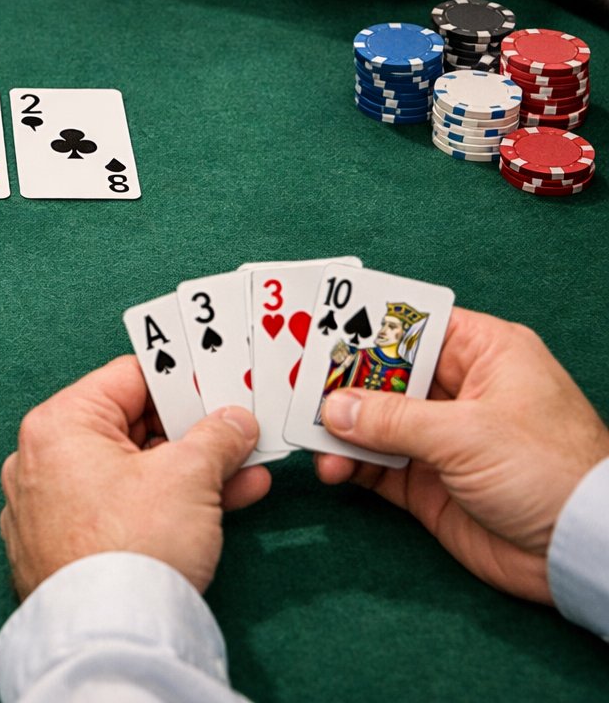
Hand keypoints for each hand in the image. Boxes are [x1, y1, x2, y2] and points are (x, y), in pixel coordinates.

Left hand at [0, 356, 269, 598]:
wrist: (110, 636)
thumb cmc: (132, 547)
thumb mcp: (189, 476)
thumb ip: (216, 437)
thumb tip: (234, 421)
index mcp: (58, 425)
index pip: (127, 378)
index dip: (182, 378)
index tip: (221, 380)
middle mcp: (41, 461)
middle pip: (130, 427)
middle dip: (194, 431)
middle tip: (239, 425)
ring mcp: (49, 508)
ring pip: (132, 473)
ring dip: (193, 471)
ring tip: (248, 467)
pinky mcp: (65, 548)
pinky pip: (121, 510)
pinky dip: (165, 505)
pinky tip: (221, 505)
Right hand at [316, 307, 608, 603]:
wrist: (581, 550)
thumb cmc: (552, 470)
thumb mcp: (468, 432)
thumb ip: (393, 419)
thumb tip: (334, 408)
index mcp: (484, 354)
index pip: (413, 324)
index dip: (367, 326)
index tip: (319, 329)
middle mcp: (460, 391)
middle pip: (384, 373)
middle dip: (340, 381)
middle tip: (296, 384)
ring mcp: (442, 437)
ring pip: (371, 420)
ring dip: (339, 428)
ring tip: (312, 437)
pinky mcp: (428, 482)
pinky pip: (374, 464)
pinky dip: (348, 464)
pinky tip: (331, 468)